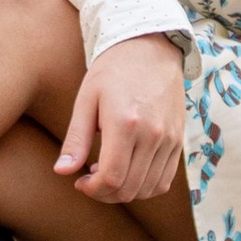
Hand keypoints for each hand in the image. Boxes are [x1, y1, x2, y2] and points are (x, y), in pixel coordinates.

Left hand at [54, 34, 184, 205]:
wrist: (150, 47)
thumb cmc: (112, 71)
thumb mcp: (87, 99)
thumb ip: (76, 139)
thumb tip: (62, 172)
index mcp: (125, 123)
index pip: (111, 178)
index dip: (92, 189)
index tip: (80, 181)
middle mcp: (152, 134)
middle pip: (129, 188)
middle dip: (104, 193)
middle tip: (90, 180)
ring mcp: (169, 138)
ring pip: (149, 189)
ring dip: (125, 192)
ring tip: (109, 173)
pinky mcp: (179, 139)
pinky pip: (165, 180)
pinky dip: (146, 186)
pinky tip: (130, 171)